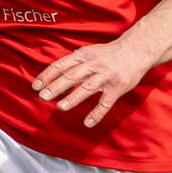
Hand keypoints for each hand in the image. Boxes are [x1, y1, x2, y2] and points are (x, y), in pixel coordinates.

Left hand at [32, 38, 153, 127]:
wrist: (136, 50)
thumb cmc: (108, 54)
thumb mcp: (88, 53)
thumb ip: (73, 64)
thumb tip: (53, 79)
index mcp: (83, 56)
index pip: (61, 65)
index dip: (47, 75)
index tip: (35, 86)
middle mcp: (93, 65)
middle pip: (72, 76)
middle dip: (56, 86)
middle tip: (43, 96)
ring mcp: (106, 77)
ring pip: (87, 88)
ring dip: (73, 98)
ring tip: (60, 107)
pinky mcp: (117, 88)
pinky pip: (106, 102)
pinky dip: (97, 113)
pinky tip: (88, 123)